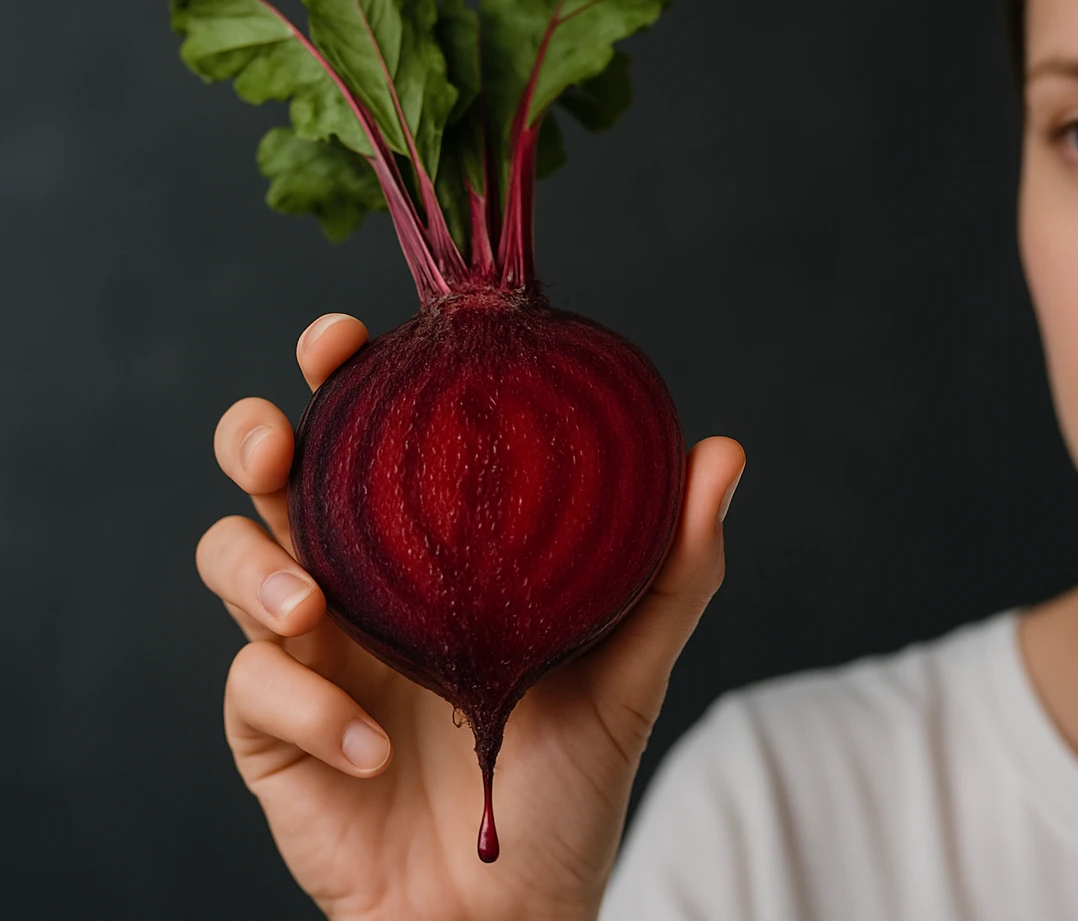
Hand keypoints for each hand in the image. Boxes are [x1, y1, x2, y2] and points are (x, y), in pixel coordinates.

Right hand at [196, 313, 744, 920]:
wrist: (512, 908)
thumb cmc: (569, 780)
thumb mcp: (631, 666)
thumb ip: (673, 565)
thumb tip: (722, 451)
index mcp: (430, 546)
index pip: (374, 436)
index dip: (344, 375)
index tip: (346, 343)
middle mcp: (361, 580)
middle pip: (269, 473)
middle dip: (256, 435)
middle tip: (280, 440)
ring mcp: (307, 649)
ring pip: (226, 556)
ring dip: (254, 567)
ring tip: (311, 606)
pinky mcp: (271, 725)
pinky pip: (253, 686)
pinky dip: (307, 707)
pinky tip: (369, 747)